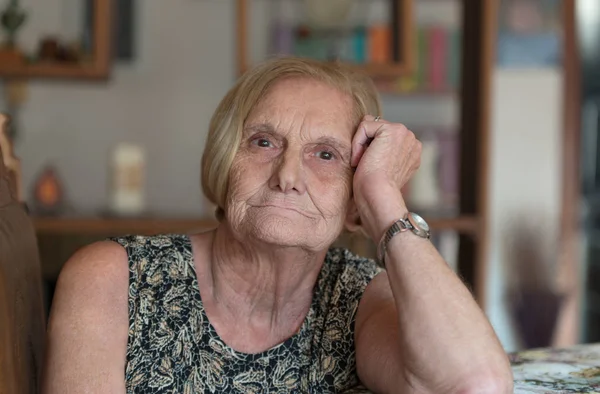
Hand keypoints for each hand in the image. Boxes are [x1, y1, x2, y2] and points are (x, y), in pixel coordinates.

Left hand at [350, 115, 421, 241]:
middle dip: (366, 146)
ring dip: (361, 145)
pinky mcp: (392, 130)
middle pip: (377, 129)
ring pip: (370, 127)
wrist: (378, 195)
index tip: (371, 169)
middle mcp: (412, 140)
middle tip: (366, 166)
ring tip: (364, 163)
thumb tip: (369, 145)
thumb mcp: (382, 169)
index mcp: (412, 151)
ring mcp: (404, 134)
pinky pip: (365, 126)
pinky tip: (361, 159)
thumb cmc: (375, 190)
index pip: (384, 137)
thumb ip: (383, 154)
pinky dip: (357, 143)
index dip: (371, 150)